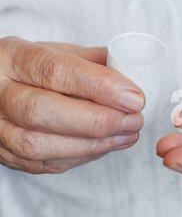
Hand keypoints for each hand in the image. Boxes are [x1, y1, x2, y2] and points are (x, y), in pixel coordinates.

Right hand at [0, 37, 144, 173]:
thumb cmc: (32, 69)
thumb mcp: (58, 52)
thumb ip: (93, 61)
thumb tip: (134, 73)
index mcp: (11, 59)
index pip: (54, 71)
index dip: (99, 86)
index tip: (134, 97)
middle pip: (43, 112)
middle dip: (99, 120)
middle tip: (134, 119)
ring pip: (40, 145)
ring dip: (95, 143)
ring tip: (129, 134)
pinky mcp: (8, 156)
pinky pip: (46, 163)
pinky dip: (84, 155)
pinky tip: (109, 144)